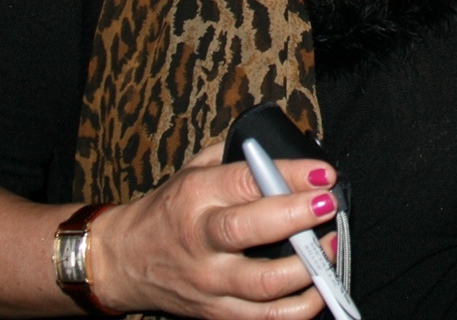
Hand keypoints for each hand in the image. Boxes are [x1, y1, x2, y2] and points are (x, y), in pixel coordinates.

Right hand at [92, 144, 338, 318]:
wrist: (124, 259)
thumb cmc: (171, 206)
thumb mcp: (197, 168)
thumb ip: (241, 158)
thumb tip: (293, 152)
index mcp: (196, 195)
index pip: (246, 182)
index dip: (289, 176)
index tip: (323, 173)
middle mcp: (200, 240)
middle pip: (250, 231)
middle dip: (297, 217)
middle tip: (329, 205)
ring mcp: (208, 282)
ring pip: (262, 284)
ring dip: (307, 267)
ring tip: (332, 245)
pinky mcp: (215, 313)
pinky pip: (263, 319)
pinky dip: (298, 308)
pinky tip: (318, 288)